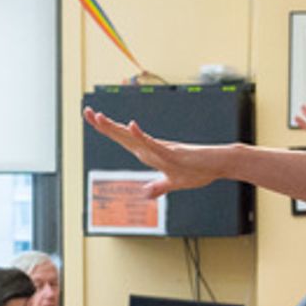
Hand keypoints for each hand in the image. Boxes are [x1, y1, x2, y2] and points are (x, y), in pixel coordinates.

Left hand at [83, 108, 223, 196]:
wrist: (219, 164)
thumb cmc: (199, 170)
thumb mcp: (174, 183)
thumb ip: (159, 187)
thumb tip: (146, 193)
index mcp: (149, 154)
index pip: (123, 140)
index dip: (108, 130)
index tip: (93, 118)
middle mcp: (152, 148)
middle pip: (123, 135)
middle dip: (104, 125)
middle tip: (86, 112)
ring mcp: (161, 148)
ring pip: (133, 138)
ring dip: (116, 128)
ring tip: (100, 117)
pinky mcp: (172, 152)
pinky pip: (153, 144)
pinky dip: (141, 136)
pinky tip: (131, 127)